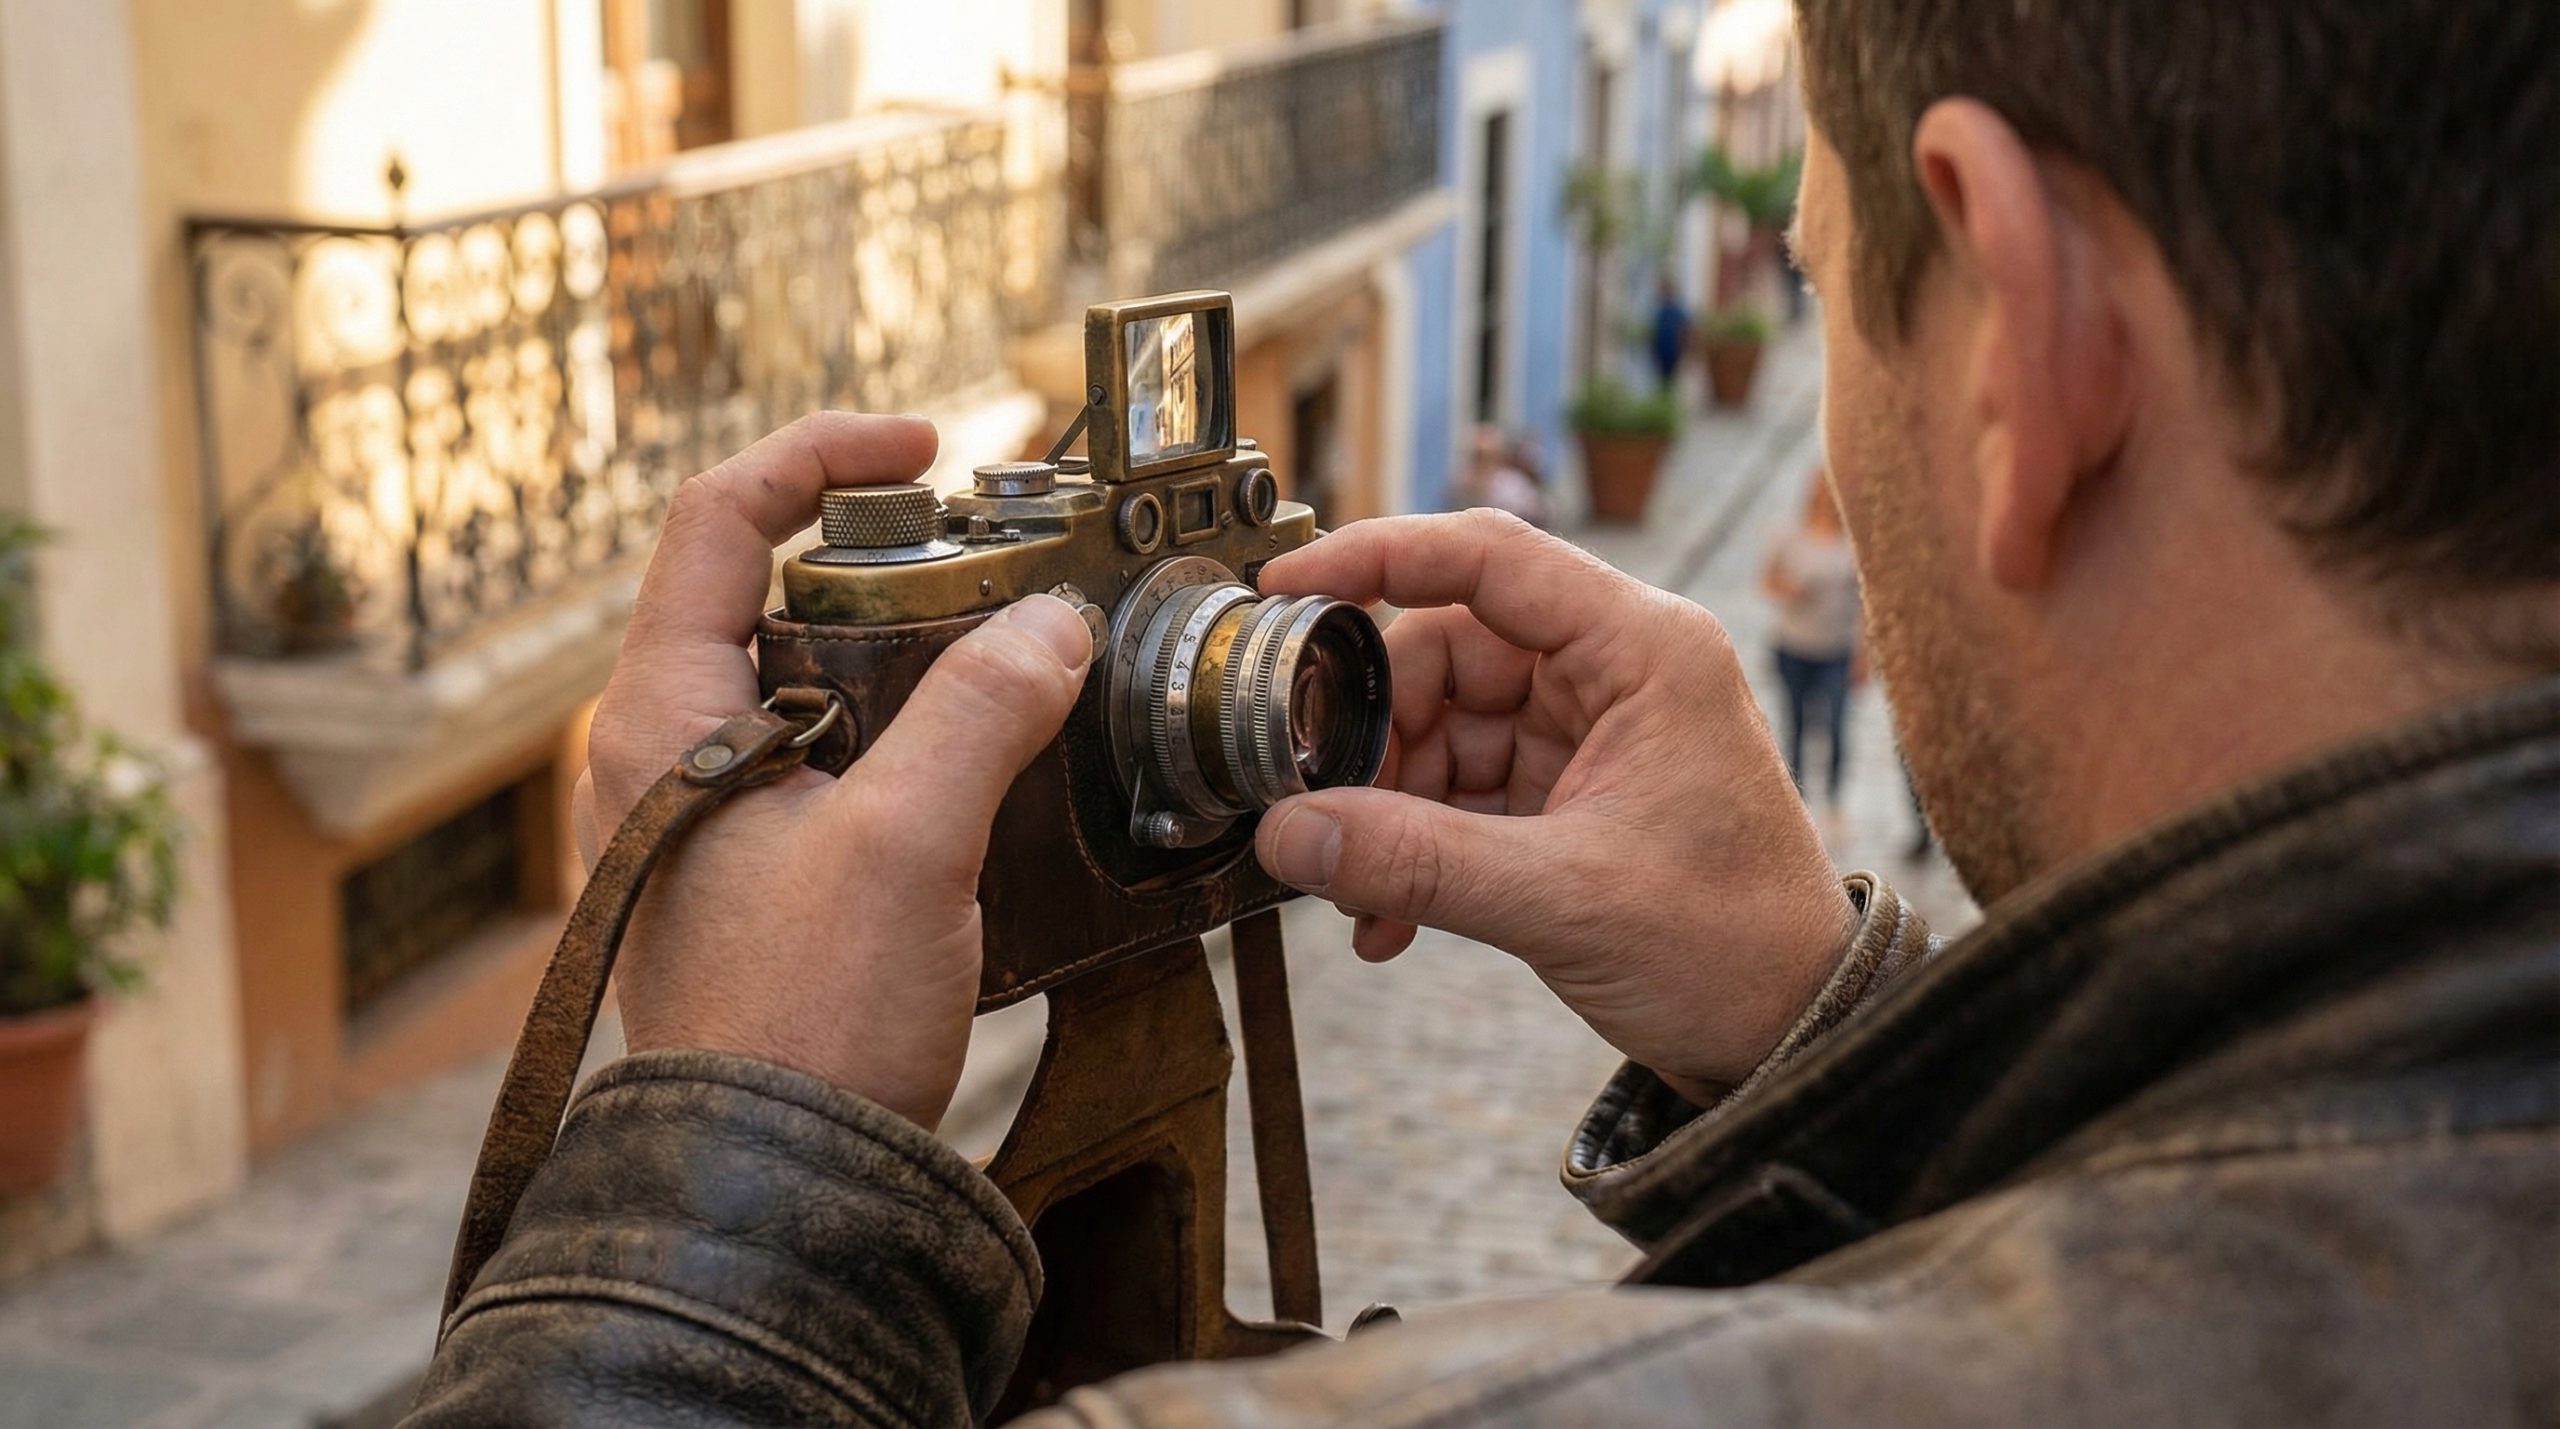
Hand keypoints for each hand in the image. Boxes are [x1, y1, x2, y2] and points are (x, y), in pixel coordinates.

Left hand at [573, 413, 1093, 1128]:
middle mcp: (665, 752)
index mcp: (660, 718)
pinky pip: (833, 753)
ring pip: (809, 675)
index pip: (712, 519)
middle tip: (988, 551)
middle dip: (881, 552)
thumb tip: (1052, 627)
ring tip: (1008, 644)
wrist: (777, 1189)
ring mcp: (707, 814)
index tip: (923, 446)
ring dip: (907, 644)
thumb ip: (980, 715)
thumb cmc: (800, 1027)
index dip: (816, 456)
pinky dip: (907, 724)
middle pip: (764, 588)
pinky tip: (988, 751)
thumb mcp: (905, 848)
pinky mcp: (757, 870)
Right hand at [1252, 511, 1853, 1100]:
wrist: (1792, 1037)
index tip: (1287, 587)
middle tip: (1322, 810)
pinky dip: (1412, 847)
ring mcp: (1586, 732)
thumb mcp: (1564, 901)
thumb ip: (1416, 862)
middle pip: (1444, 654)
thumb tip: (1287, 832)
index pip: (1488, 558)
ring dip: (1386, 809)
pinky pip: (1455, 792)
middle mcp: (1613, 671)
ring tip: (1364, 895)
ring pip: (1439, 728)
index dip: (1376, 559)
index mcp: (1642, 649)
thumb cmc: (1731, 949)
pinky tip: (1387, 919)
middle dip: (1374, 738)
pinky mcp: (1565, 794)